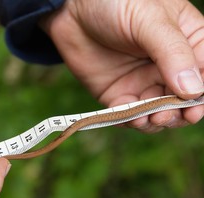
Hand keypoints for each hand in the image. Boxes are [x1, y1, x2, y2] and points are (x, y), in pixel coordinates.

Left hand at [40, 0, 203, 132]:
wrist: (73, 11)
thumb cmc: (115, 3)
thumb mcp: (150, 20)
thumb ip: (172, 52)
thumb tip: (193, 89)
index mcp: (186, 44)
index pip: (203, 74)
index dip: (201, 95)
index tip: (193, 108)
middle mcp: (166, 67)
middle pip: (182, 99)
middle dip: (178, 113)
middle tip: (166, 115)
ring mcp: (142, 82)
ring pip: (158, 112)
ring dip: (156, 120)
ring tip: (150, 118)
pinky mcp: (118, 94)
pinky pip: (130, 115)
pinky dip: (132, 121)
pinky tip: (132, 118)